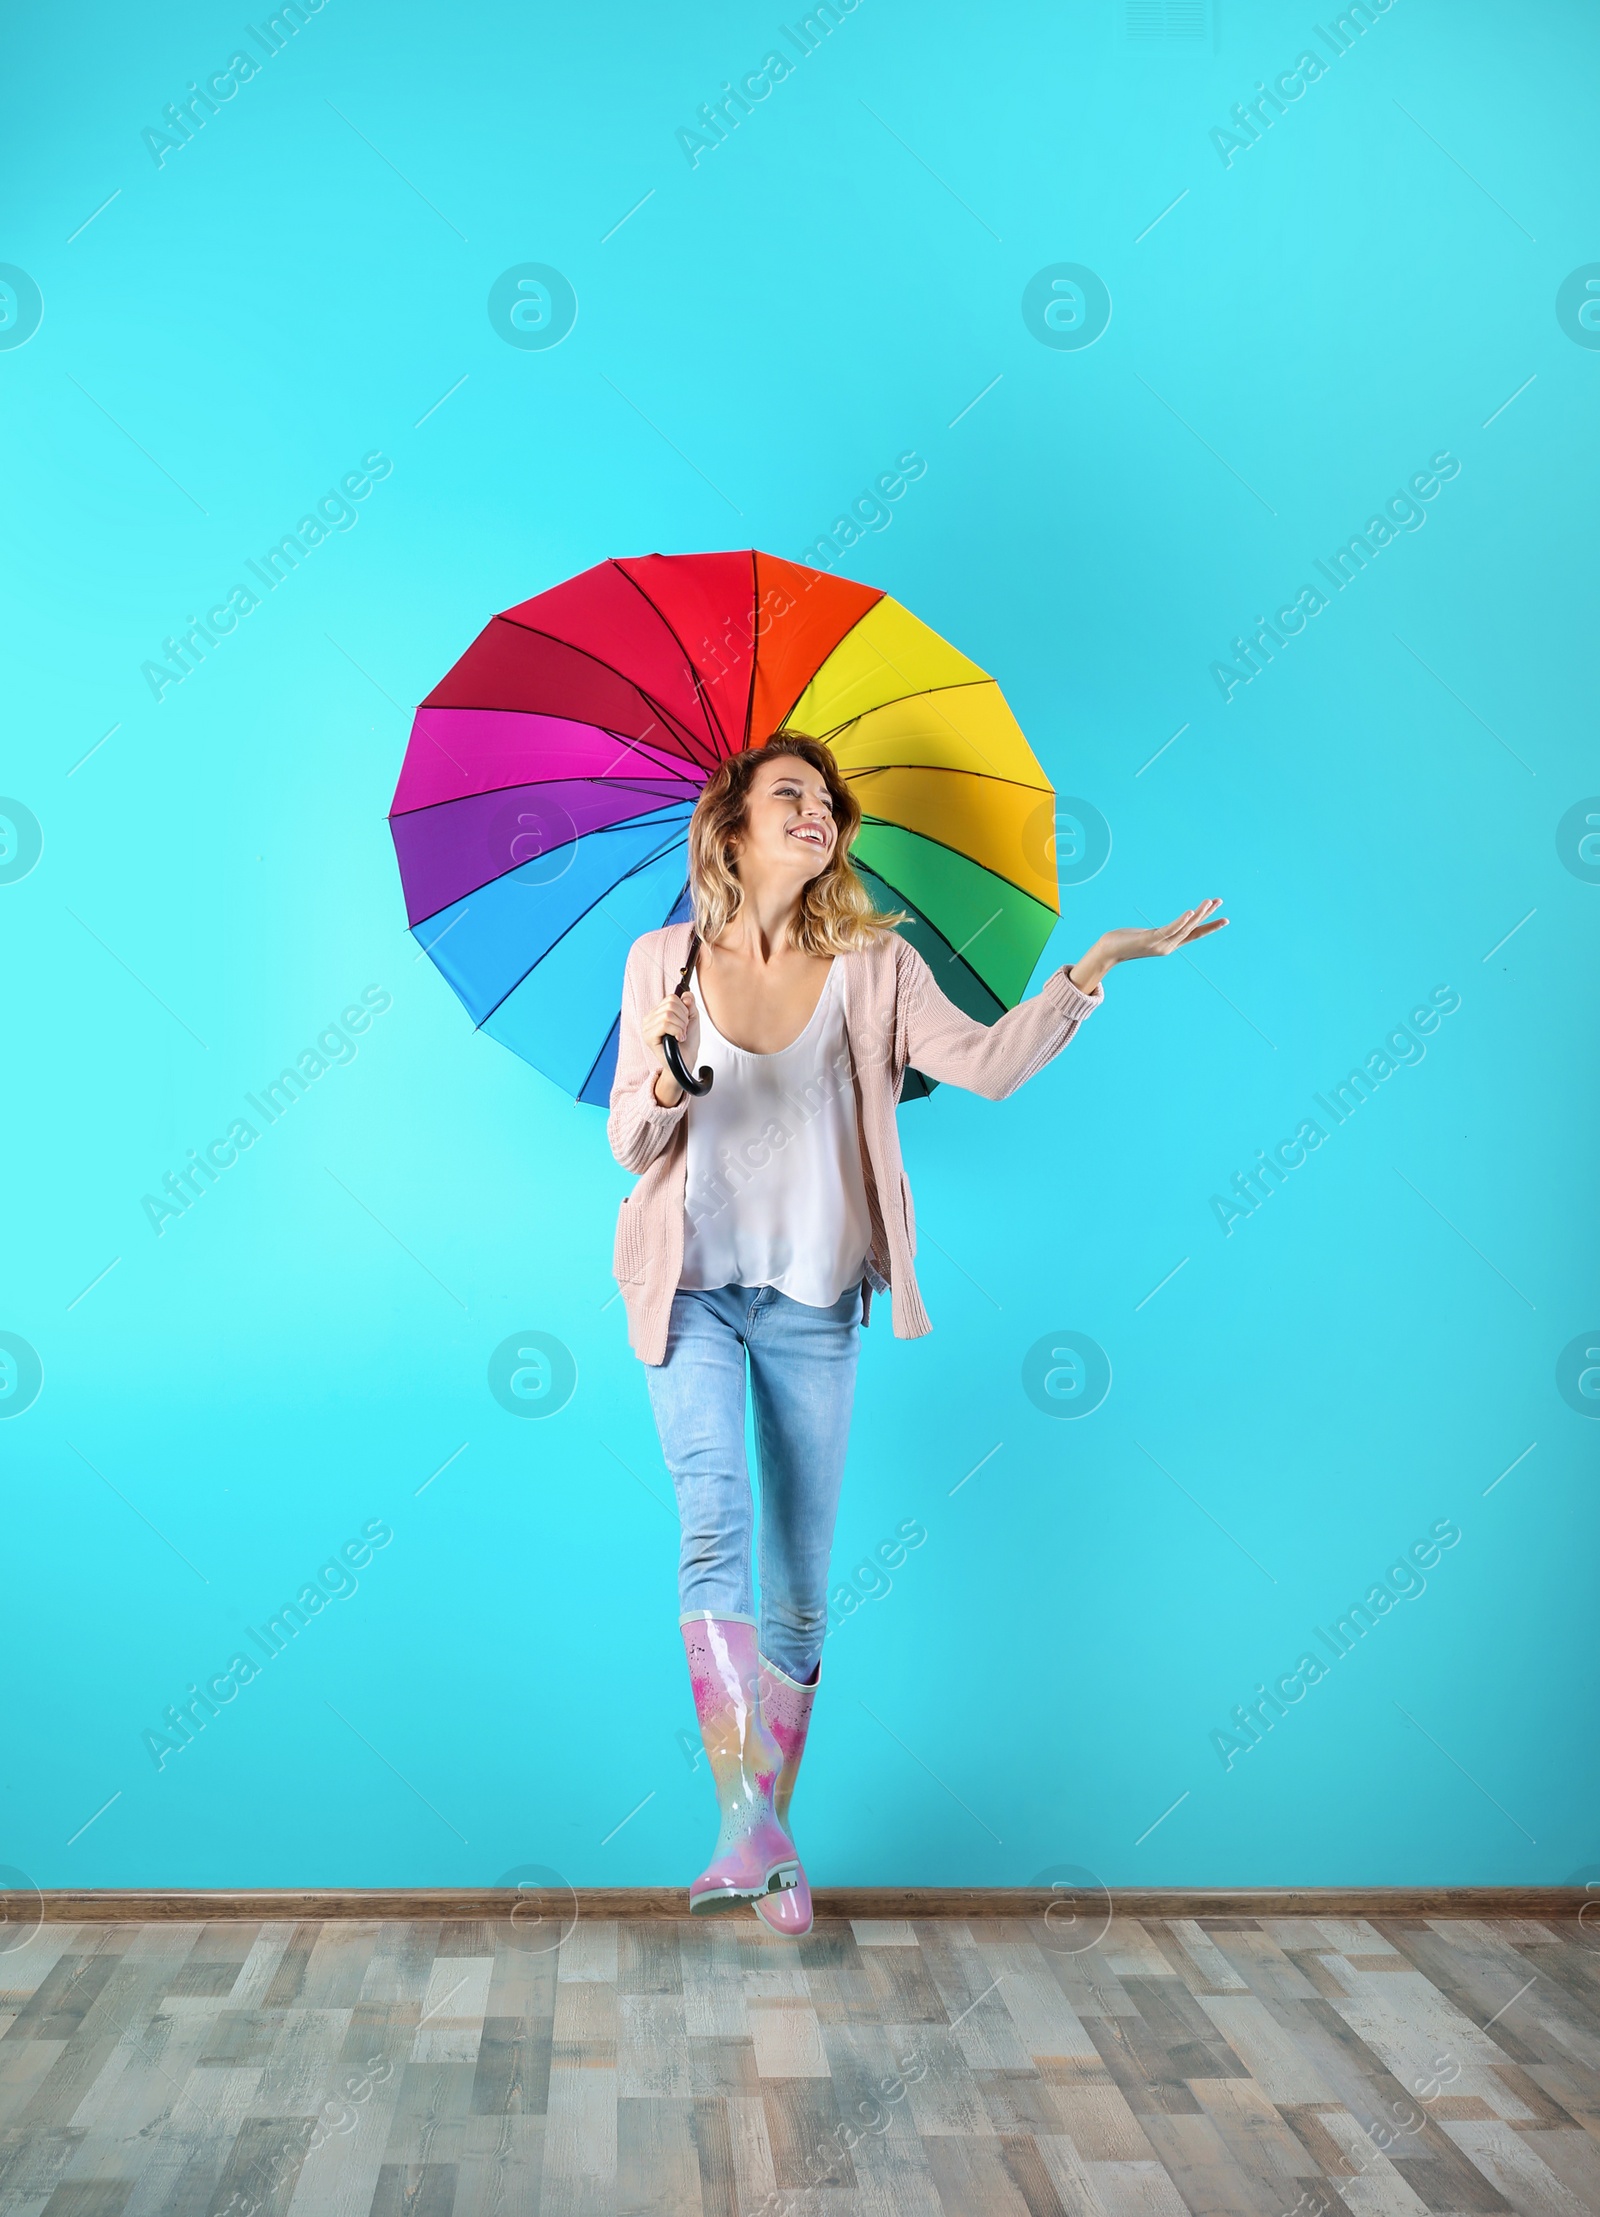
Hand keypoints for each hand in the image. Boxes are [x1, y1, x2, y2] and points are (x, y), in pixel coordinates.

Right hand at [643, 990, 696, 1105]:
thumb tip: (685, 995)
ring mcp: (647, 1027)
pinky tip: (677, 1039)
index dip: (684, 1009)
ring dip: (681, 1026)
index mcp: (658, 1012)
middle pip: (670, 1004)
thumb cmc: (687, 1042)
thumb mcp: (692, 1018)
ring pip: (668, 1014)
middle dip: (683, 1018)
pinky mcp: (648, 1037)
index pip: (671, 998)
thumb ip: (690, 1003)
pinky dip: (677, 1031)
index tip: (686, 1022)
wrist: (687, 1060)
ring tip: (680, 1035)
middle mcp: (650, 1018)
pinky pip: (665, 1024)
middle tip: (683, 1030)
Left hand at [1069, 900, 1227, 990]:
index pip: (1193, 934)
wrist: (1106, 953)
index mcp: (1168, 945)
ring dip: (1198, 915)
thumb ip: (1154, 934)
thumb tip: (1157, 931)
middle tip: (1220, 902)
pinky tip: (1190, 912)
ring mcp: (1159, 944)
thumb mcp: (1143, 937)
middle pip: (1193, 930)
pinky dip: (1181, 921)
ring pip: (1184, 929)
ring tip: (1208, 902)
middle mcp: (1167, 946)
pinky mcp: (1150, 940)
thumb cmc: (1122, 943)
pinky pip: (1169, 929)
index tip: (1224, 919)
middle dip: (1208, 916)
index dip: (1209, 926)